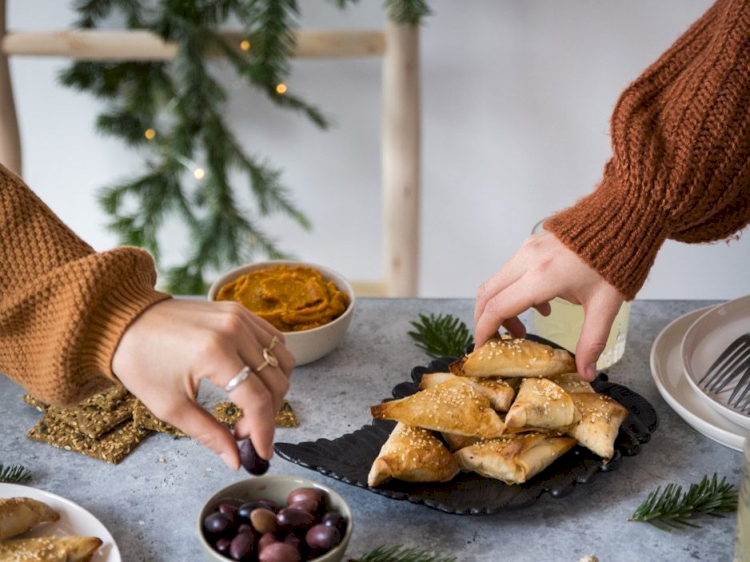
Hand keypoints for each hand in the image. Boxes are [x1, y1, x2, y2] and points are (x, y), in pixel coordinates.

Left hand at [111, 298, 293, 469]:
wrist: (124, 321)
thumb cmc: (140, 362)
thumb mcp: (170, 406)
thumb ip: (209, 433)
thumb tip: (235, 459)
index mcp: (214, 353)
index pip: (257, 399)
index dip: (264, 431)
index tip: (262, 451)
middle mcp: (233, 330)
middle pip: (276, 380)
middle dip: (267, 414)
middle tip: (242, 430)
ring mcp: (239, 316)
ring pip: (283, 359)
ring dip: (274, 389)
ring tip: (248, 405)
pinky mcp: (239, 310)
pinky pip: (274, 339)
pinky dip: (272, 363)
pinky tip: (252, 378)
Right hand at [474, 229, 625, 380]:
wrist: (625, 214)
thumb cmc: (618, 257)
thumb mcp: (606, 306)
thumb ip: (592, 341)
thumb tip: (586, 373)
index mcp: (542, 277)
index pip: (497, 307)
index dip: (484, 331)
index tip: (482, 350)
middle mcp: (527, 260)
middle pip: (487, 294)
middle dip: (484, 321)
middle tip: (494, 343)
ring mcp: (527, 248)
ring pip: (496, 282)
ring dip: (499, 307)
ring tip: (521, 329)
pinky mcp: (532, 242)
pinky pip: (510, 271)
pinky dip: (512, 292)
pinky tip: (540, 305)